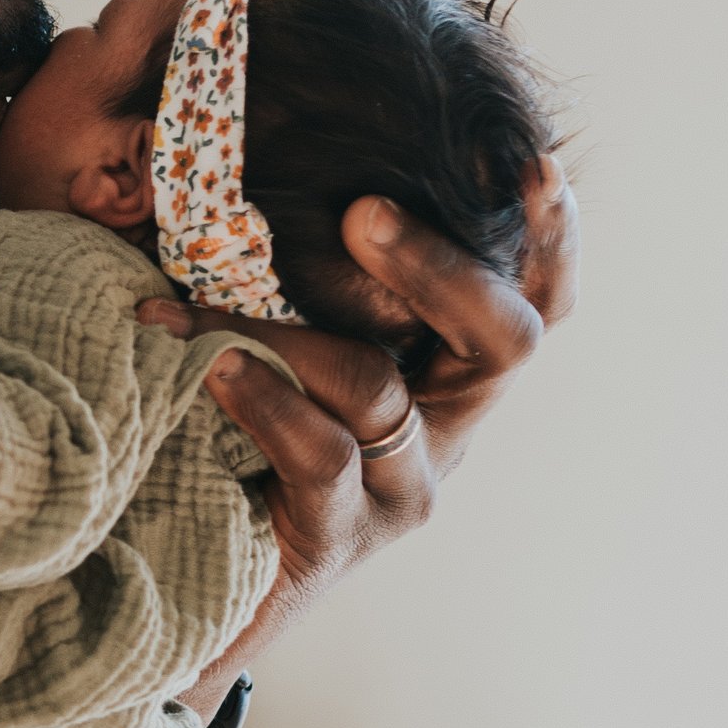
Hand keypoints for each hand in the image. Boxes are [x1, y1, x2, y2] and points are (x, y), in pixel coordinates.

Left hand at [140, 160, 575, 702]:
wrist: (176, 587)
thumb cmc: (223, 428)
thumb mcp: (274, 331)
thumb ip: (298, 259)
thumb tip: (283, 140)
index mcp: (449, 371)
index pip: (535, 298)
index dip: (551, 236)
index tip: (534, 161)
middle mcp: (446, 429)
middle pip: (505, 339)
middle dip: (440, 265)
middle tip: (362, 209)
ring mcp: (402, 491)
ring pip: (384, 392)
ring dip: (292, 332)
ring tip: (205, 297)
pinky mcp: (341, 539)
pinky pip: (321, 454)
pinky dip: (261, 400)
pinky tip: (207, 369)